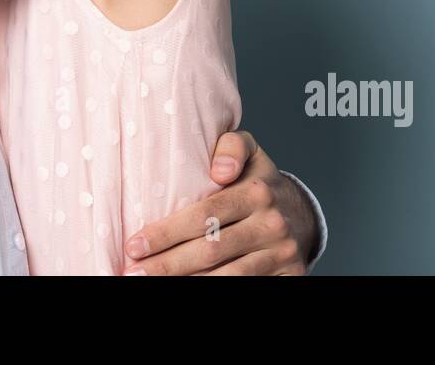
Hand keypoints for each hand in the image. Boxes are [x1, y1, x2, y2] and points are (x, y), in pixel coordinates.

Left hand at [121, 130, 314, 275]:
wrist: (302, 213)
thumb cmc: (258, 181)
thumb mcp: (249, 150)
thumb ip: (231, 146)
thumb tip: (219, 170)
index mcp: (257, 191)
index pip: (204, 215)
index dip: (166, 233)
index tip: (135, 244)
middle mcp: (271, 223)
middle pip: (210, 249)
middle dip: (167, 264)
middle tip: (133, 272)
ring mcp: (281, 253)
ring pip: (227, 276)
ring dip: (187, 282)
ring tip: (150, 284)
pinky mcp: (290, 275)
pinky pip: (245, 286)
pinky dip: (214, 287)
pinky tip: (187, 287)